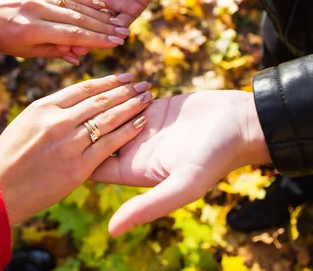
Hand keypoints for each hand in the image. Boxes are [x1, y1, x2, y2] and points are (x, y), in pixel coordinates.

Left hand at [0, 0, 129, 63]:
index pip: (72, 33)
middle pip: (77, 18)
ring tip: (118, 22)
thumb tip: (78, 56)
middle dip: (104, 27)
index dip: (96, 39)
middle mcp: (35, 9)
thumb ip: (52, 51)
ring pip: (74, 4)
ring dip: (99, 13)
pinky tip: (100, 6)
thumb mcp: (22, 52)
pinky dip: (84, 2)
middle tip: (124, 34)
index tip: (115, 44)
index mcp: (30, 29)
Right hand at [0, 73, 152, 226]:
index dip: (108, 81)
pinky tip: (141, 123)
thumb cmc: (8, 159)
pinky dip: (128, 132)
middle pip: (100, 100)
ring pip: (108, 119)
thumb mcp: (24, 124)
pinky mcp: (77, 168)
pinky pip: (109, 145)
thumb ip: (51, 112)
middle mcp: (57, 121)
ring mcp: (68, 144)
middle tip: (143, 82)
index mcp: (42, 107)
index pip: (83, 88)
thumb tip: (76, 103)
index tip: (124, 76)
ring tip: (147, 98)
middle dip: (126, 90)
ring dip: (132, 106)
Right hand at [25, 0, 173, 54]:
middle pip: (82, 22)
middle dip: (73, 35)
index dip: (56, 18)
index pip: (65, 6)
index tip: (45, 31)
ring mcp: (114, 4)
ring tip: (84, 50)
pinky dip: (116, 33)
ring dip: (94, 39)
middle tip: (63, 49)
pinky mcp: (133, 7)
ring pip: (102, 28)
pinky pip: (123, 25)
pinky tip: (110, 40)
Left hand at [89, 90, 270, 235]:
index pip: (93, 167)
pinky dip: (118, 91)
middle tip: (78, 107)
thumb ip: (148, 206)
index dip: (78, 155)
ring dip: (101, 104)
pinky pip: (124, 99)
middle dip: (84, 126)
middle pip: (95, 140)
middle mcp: (135, 150)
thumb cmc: (216, 156)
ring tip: (97, 90)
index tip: (71, 140)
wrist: (240, 123)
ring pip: (107, 116)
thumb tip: (112, 231)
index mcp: (135, 171)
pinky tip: (117, 81)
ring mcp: (143, 127)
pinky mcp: (152, 106)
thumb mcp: (183, 185)